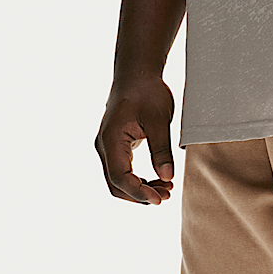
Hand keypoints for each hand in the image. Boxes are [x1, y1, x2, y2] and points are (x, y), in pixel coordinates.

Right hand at [95, 74, 175, 204]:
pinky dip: (138, 180)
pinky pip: (123, 171)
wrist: (136, 74)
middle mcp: (105, 146)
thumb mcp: (159, 120)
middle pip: (116, 184)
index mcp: (111, 139)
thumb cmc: (147, 91)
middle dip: (140, 194)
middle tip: (166, 195)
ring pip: (118, 180)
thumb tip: (167, 177)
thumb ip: (161, 150)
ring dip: (140, 189)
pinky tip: (159, 180)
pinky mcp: (116, 147)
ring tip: (166, 189)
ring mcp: (108, 147)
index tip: (159, 199)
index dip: (139, 192)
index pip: (120, 177)